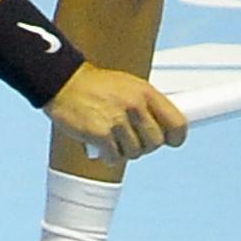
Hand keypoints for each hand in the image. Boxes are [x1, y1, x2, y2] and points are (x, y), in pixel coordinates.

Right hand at [43, 63, 187, 159]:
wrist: (63, 82)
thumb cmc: (96, 86)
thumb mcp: (129, 86)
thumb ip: (147, 105)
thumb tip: (164, 130)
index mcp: (146, 92)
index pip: (177, 123)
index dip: (176, 137)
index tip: (170, 141)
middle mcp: (134, 105)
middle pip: (155, 143)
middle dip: (144, 145)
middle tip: (130, 139)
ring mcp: (117, 120)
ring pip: (134, 152)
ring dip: (124, 151)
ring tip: (113, 140)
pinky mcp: (99, 134)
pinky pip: (114, 157)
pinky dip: (108, 156)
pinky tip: (102, 146)